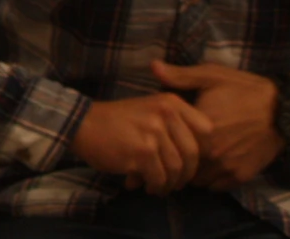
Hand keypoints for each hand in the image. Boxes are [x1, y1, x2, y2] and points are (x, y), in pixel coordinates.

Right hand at [69, 92, 213, 194]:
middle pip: (193, 154)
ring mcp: (153, 133)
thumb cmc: (118, 120)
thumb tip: (200, 155)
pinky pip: (159, 178)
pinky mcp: (141, 152)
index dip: (203, 148)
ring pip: (177, 169)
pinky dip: (155, 186)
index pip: (206, 129)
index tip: (190, 159)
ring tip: (159, 186)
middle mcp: (165, 114)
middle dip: (186, 173)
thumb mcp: (150, 108)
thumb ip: (176, 123)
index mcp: (171, 102)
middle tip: (177, 182)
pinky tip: (146, 185)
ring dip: (170, 184)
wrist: (83, 124)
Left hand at [149, 60, 281, 188]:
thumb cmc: (244, 90)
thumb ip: (180, 76)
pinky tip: (208, 166)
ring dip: (192, 172)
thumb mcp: (211, 76)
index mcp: (200, 128)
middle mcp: (211, 153)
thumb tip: (152, 67)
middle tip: (172, 152)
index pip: (170, 144)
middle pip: (181, 164)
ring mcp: (227, 167)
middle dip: (175, 159)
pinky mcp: (241, 176)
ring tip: (189, 160)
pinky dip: (209, 179)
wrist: (284, 110)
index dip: (162, 143)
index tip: (157, 140)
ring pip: (197, 179)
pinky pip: (215, 186)